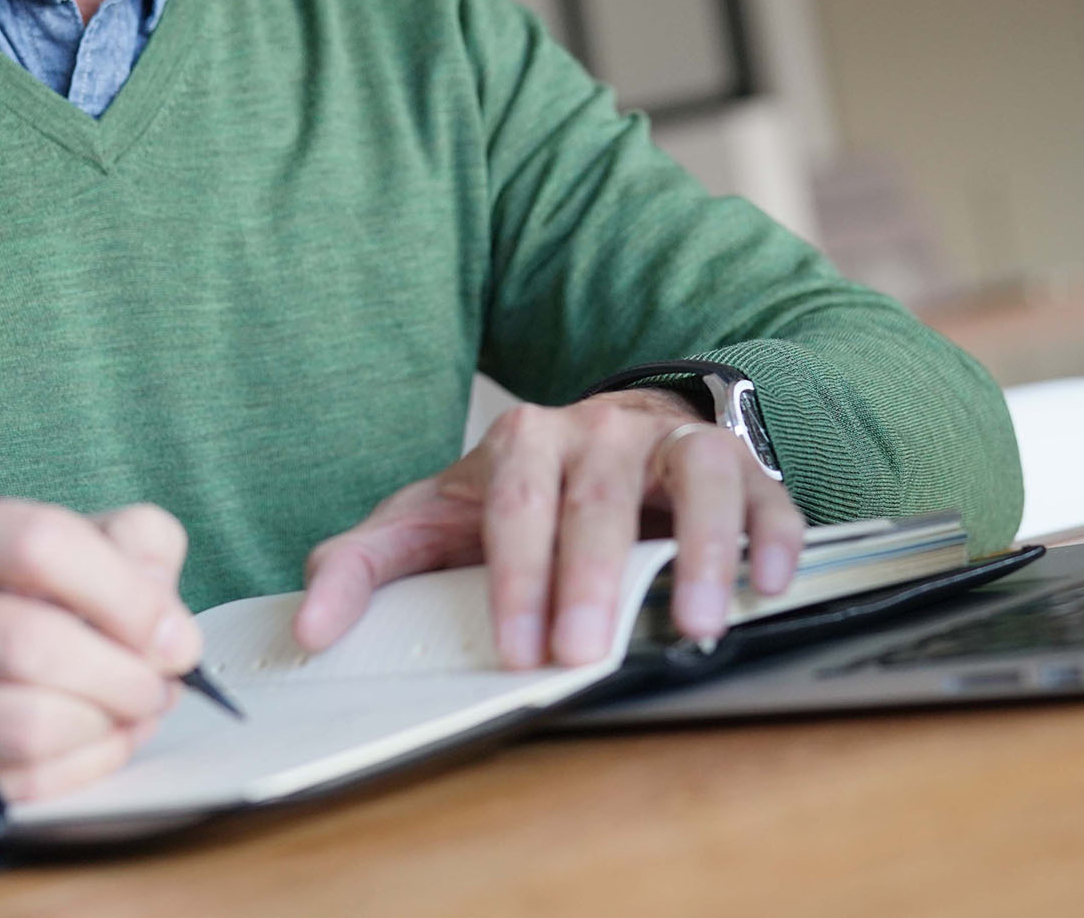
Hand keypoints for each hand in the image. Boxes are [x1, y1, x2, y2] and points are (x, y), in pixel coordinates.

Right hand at [0, 495, 200, 829]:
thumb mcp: (31, 552)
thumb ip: (120, 550)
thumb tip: (169, 617)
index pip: (42, 542)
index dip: (127, 596)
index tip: (173, 636)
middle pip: (34, 641)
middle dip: (122, 675)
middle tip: (158, 688)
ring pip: (22, 723)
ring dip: (101, 730)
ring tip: (128, 718)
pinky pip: (7, 781)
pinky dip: (72, 772)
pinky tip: (92, 750)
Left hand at [291, 389, 805, 668]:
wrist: (610, 433)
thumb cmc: (519, 495)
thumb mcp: (432, 521)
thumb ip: (367, 566)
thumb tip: (310, 625)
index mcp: (524, 442)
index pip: (515, 504)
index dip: (517, 576)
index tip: (519, 649)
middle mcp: (602, 431)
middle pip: (599, 497)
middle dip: (591, 576)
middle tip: (583, 652)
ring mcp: (673, 444)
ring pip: (694, 476)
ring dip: (697, 550)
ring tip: (694, 624)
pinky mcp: (737, 463)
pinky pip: (764, 488)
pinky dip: (772, 531)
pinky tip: (770, 582)